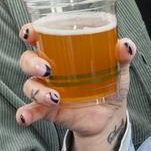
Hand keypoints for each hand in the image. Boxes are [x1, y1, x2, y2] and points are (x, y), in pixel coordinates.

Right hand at [13, 23, 134, 140]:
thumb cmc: (110, 82)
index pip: (39, 36)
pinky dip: (25, 114)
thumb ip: (122, 56)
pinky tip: (25, 118)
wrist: (110, 115)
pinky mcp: (48, 110)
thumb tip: (125, 45)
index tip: (30, 33)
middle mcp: (49, 68)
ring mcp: (47, 89)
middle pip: (28, 59)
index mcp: (62, 51)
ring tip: (55, 98)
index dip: (30, 32)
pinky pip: (30, 111)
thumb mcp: (118, 68)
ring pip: (30, 85)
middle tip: (47, 69)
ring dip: (37, 91)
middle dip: (32, 62)